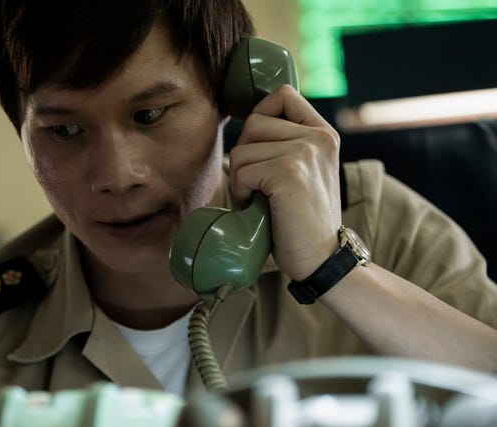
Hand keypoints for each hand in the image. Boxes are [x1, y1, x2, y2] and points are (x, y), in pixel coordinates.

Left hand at [228, 85, 341, 280]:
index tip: (257, 147)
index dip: (259, 114)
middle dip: (244, 155)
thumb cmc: (302, 221)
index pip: (282, 95)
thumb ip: (286, 145)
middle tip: (256, 186)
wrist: (322, 260)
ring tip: (259, 200)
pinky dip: (241, 193)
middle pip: (253, 122)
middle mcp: (318, 137)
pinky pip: (241, 171)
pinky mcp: (289, 172)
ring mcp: (305, 152)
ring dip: (239, 179)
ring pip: (242, 149)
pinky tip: (259, 209)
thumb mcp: (304, 172)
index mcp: (323, 133)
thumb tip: (246, 125)